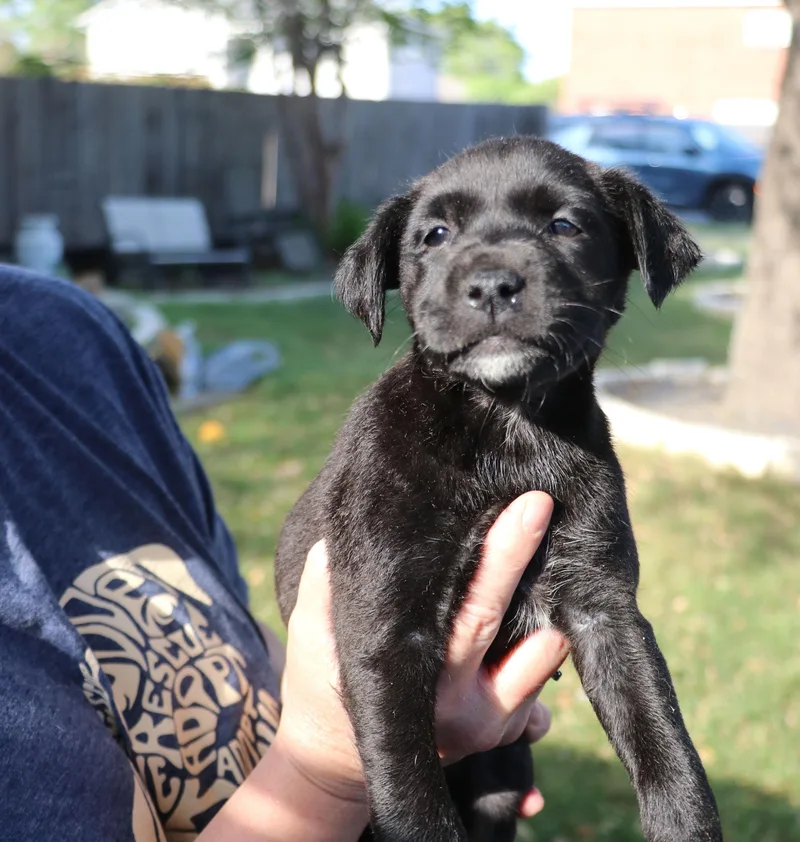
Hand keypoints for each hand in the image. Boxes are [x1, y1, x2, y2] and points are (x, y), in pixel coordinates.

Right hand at [273, 491, 568, 816]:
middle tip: (543, 505)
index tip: (528, 507)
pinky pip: (543, 686)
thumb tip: (328, 543)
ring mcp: (492, 727)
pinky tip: (534, 610)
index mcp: (425, 681)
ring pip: (543, 659)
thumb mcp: (310, 639)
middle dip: (531, 560)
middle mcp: (467, 708)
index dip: (505, 556)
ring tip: (541, 557)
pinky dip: (543, 647)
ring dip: (548, 609)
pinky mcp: (505, 734)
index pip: (477, 609)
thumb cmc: (321, 686)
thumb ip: (318, 590)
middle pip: (514, 625)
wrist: (336, 762)